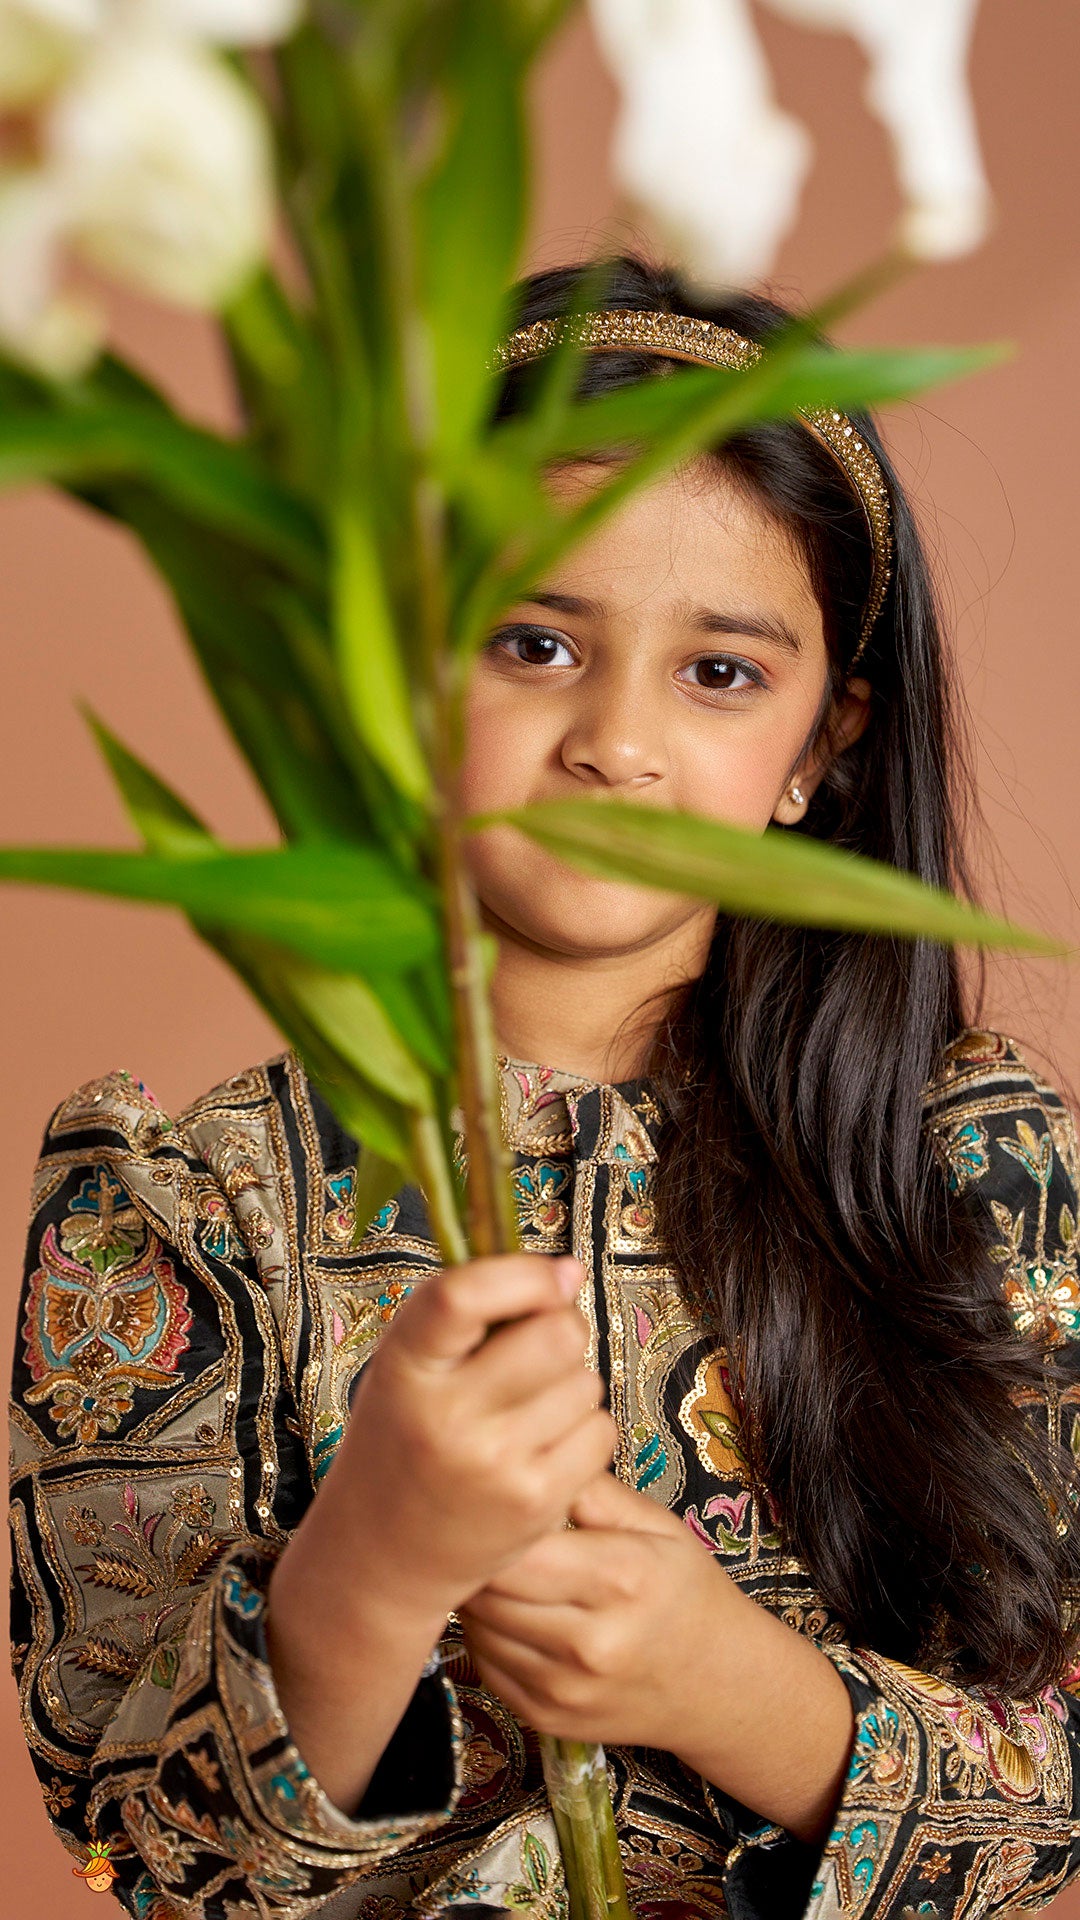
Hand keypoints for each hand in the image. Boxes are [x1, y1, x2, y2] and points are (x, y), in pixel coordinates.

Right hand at [317, 1252, 616, 1630]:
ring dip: (570, 1385)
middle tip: (538, 1348)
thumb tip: (569, 1271)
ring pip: (585, 1382)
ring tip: (526, 1410)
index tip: (557, 1272)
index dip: (524, 1273)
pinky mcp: (534, 1502)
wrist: (379, 1556)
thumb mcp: (407, 1367)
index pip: (464, 1295)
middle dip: (562, 1329)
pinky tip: (542, 1447)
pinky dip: (583, 1431)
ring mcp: (493, 1464)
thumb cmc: (403, 1442)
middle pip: (556, 1334)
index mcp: (404, 1367)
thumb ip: (468, 1312)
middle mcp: (446, 1416)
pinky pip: (599, 1431)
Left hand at [460, 1470, 743, 1751]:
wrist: (719, 1685)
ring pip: (479, 1628)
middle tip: (484, 1529)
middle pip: (490, 1590)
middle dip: (480, 1555)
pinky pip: (485, 1664)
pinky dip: (487, 1633)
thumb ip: (594, 1490)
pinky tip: (511, 1612)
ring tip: (499, 1569)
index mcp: (621, 1579)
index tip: (497, 1502)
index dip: (498, 1522)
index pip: (522, 1549)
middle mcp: (590, 1642)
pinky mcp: (544, 1717)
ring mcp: (564, 1688)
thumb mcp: (658, 1525)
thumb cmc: (685, 1591)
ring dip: (478, 1594)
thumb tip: (538, 1453)